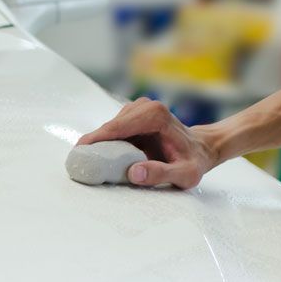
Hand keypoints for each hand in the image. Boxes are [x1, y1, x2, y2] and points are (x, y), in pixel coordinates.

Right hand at [78, 98, 219, 188]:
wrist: (202, 148)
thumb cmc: (194, 161)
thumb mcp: (184, 174)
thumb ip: (161, 174)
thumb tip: (133, 172)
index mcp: (156, 116)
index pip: (119, 127)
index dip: (97, 138)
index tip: (79, 150)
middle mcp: (146, 107)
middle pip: (111, 126)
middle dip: (94, 143)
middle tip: (78, 162)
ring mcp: (139, 109)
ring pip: (110, 127)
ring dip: (100, 143)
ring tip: (89, 162)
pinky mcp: (134, 115)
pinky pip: (114, 129)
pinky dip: (106, 142)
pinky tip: (103, 156)